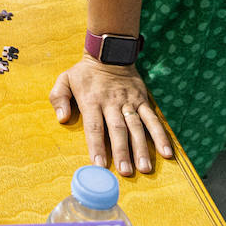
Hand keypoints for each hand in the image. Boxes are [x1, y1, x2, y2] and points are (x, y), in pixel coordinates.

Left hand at [49, 56, 173, 174]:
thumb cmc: (84, 72)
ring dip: (141, 148)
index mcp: (92, 100)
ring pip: (136, 127)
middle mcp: (111, 103)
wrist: (109, 52)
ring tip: (144, 168)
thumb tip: (61, 118)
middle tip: (125, 172)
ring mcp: (129, 102)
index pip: (94, 127)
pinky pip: (153, 119)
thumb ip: (59, 98)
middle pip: (117, 130)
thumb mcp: (65, 79)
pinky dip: (160, 135)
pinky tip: (166, 152)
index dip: (97, 146)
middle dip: (121, 152)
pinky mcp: (142, 100)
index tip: (99, 164)